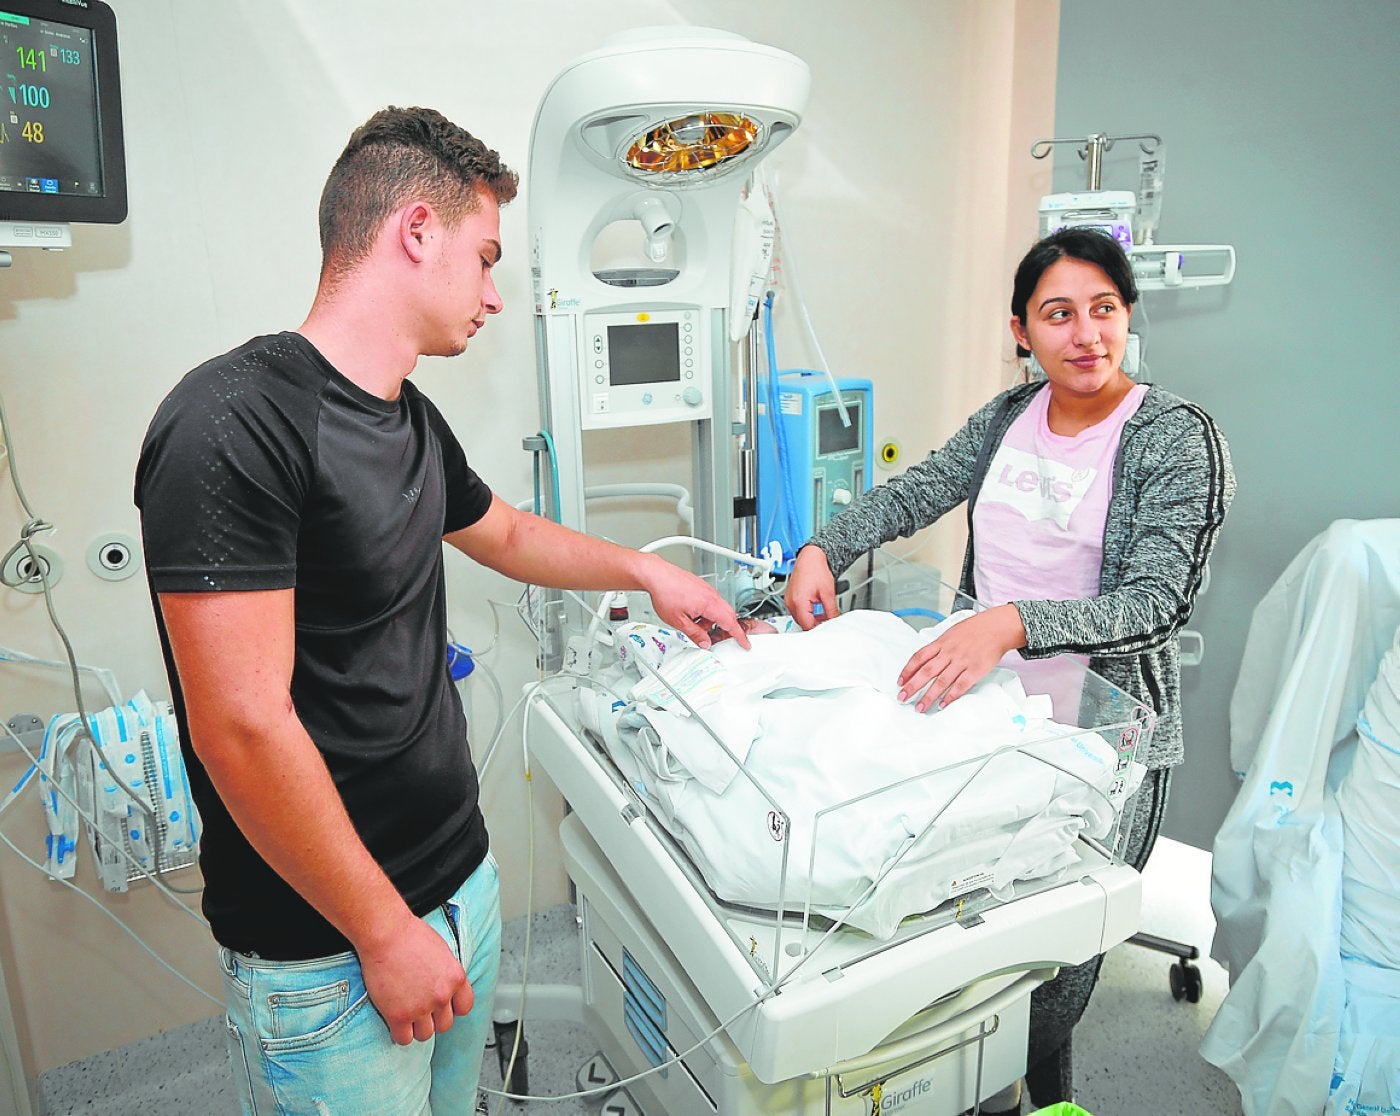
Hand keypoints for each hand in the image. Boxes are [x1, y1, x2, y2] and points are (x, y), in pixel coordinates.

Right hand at [359, 917, 474, 1044]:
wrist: (386, 934)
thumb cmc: (410, 936)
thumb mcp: (442, 951)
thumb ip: (447, 973)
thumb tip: (446, 986)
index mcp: (456, 978)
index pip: (465, 1007)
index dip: (452, 1008)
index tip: (442, 1006)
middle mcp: (442, 995)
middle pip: (445, 1025)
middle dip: (433, 1018)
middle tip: (420, 1009)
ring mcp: (421, 1007)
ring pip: (425, 1035)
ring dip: (416, 1028)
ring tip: (406, 1014)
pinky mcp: (399, 1016)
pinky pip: (403, 1039)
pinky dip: (399, 1034)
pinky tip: (394, 1021)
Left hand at [640, 555, 750, 649]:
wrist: (656, 575)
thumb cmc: (665, 593)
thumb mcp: (678, 622)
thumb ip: (695, 634)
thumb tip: (704, 643)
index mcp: (709, 604)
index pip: (731, 623)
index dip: (740, 636)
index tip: (745, 643)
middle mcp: (711, 595)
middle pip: (727, 615)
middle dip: (725, 629)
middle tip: (718, 638)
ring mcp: (707, 589)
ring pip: (718, 609)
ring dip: (712, 620)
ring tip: (696, 626)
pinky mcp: (701, 587)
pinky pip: (710, 602)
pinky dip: (706, 612)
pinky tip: (692, 615)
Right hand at [785, 546, 838, 629]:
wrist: (810, 557)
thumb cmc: (816, 570)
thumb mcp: (828, 592)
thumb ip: (831, 610)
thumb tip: (833, 621)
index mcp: (799, 602)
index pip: (807, 625)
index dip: (818, 629)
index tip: (827, 628)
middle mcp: (790, 603)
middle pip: (802, 623)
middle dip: (815, 624)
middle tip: (827, 622)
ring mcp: (788, 601)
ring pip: (799, 618)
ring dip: (810, 619)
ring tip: (822, 614)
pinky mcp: (789, 598)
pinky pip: (797, 611)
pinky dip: (806, 612)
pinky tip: (815, 608)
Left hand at [897, 604, 1025, 711]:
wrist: (997, 627)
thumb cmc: (975, 630)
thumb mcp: (951, 633)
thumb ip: (939, 647)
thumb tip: (925, 659)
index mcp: (941, 643)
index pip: (919, 657)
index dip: (907, 670)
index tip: (900, 682)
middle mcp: (949, 652)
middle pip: (926, 672)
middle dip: (912, 686)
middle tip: (902, 698)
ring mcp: (962, 661)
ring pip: (941, 681)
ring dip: (929, 696)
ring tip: (920, 707)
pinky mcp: (975, 670)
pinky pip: (960, 686)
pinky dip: (950, 696)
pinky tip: (942, 704)